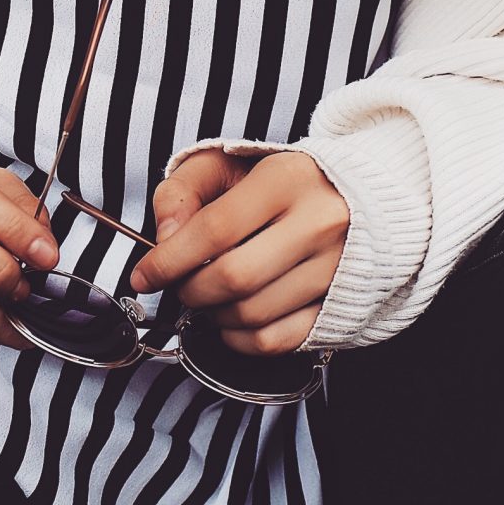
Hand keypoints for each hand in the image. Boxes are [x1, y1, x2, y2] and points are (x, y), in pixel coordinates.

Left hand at [128, 148, 348, 354]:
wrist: (358, 195)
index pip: (215, 229)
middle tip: (181, 284)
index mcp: (288, 181)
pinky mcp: (339, 303)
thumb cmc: (284, 182)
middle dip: (190, 290)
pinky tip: (233, 319)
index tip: (145, 274)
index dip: (169, 260)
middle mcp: (319, 224)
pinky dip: (242, 340)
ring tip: (211, 296)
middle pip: (234, 278)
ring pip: (253, 314)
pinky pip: (278, 341)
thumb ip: (183, 190)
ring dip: (215, 315)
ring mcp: (335, 268)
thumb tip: (165, 237)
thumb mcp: (228, 163)